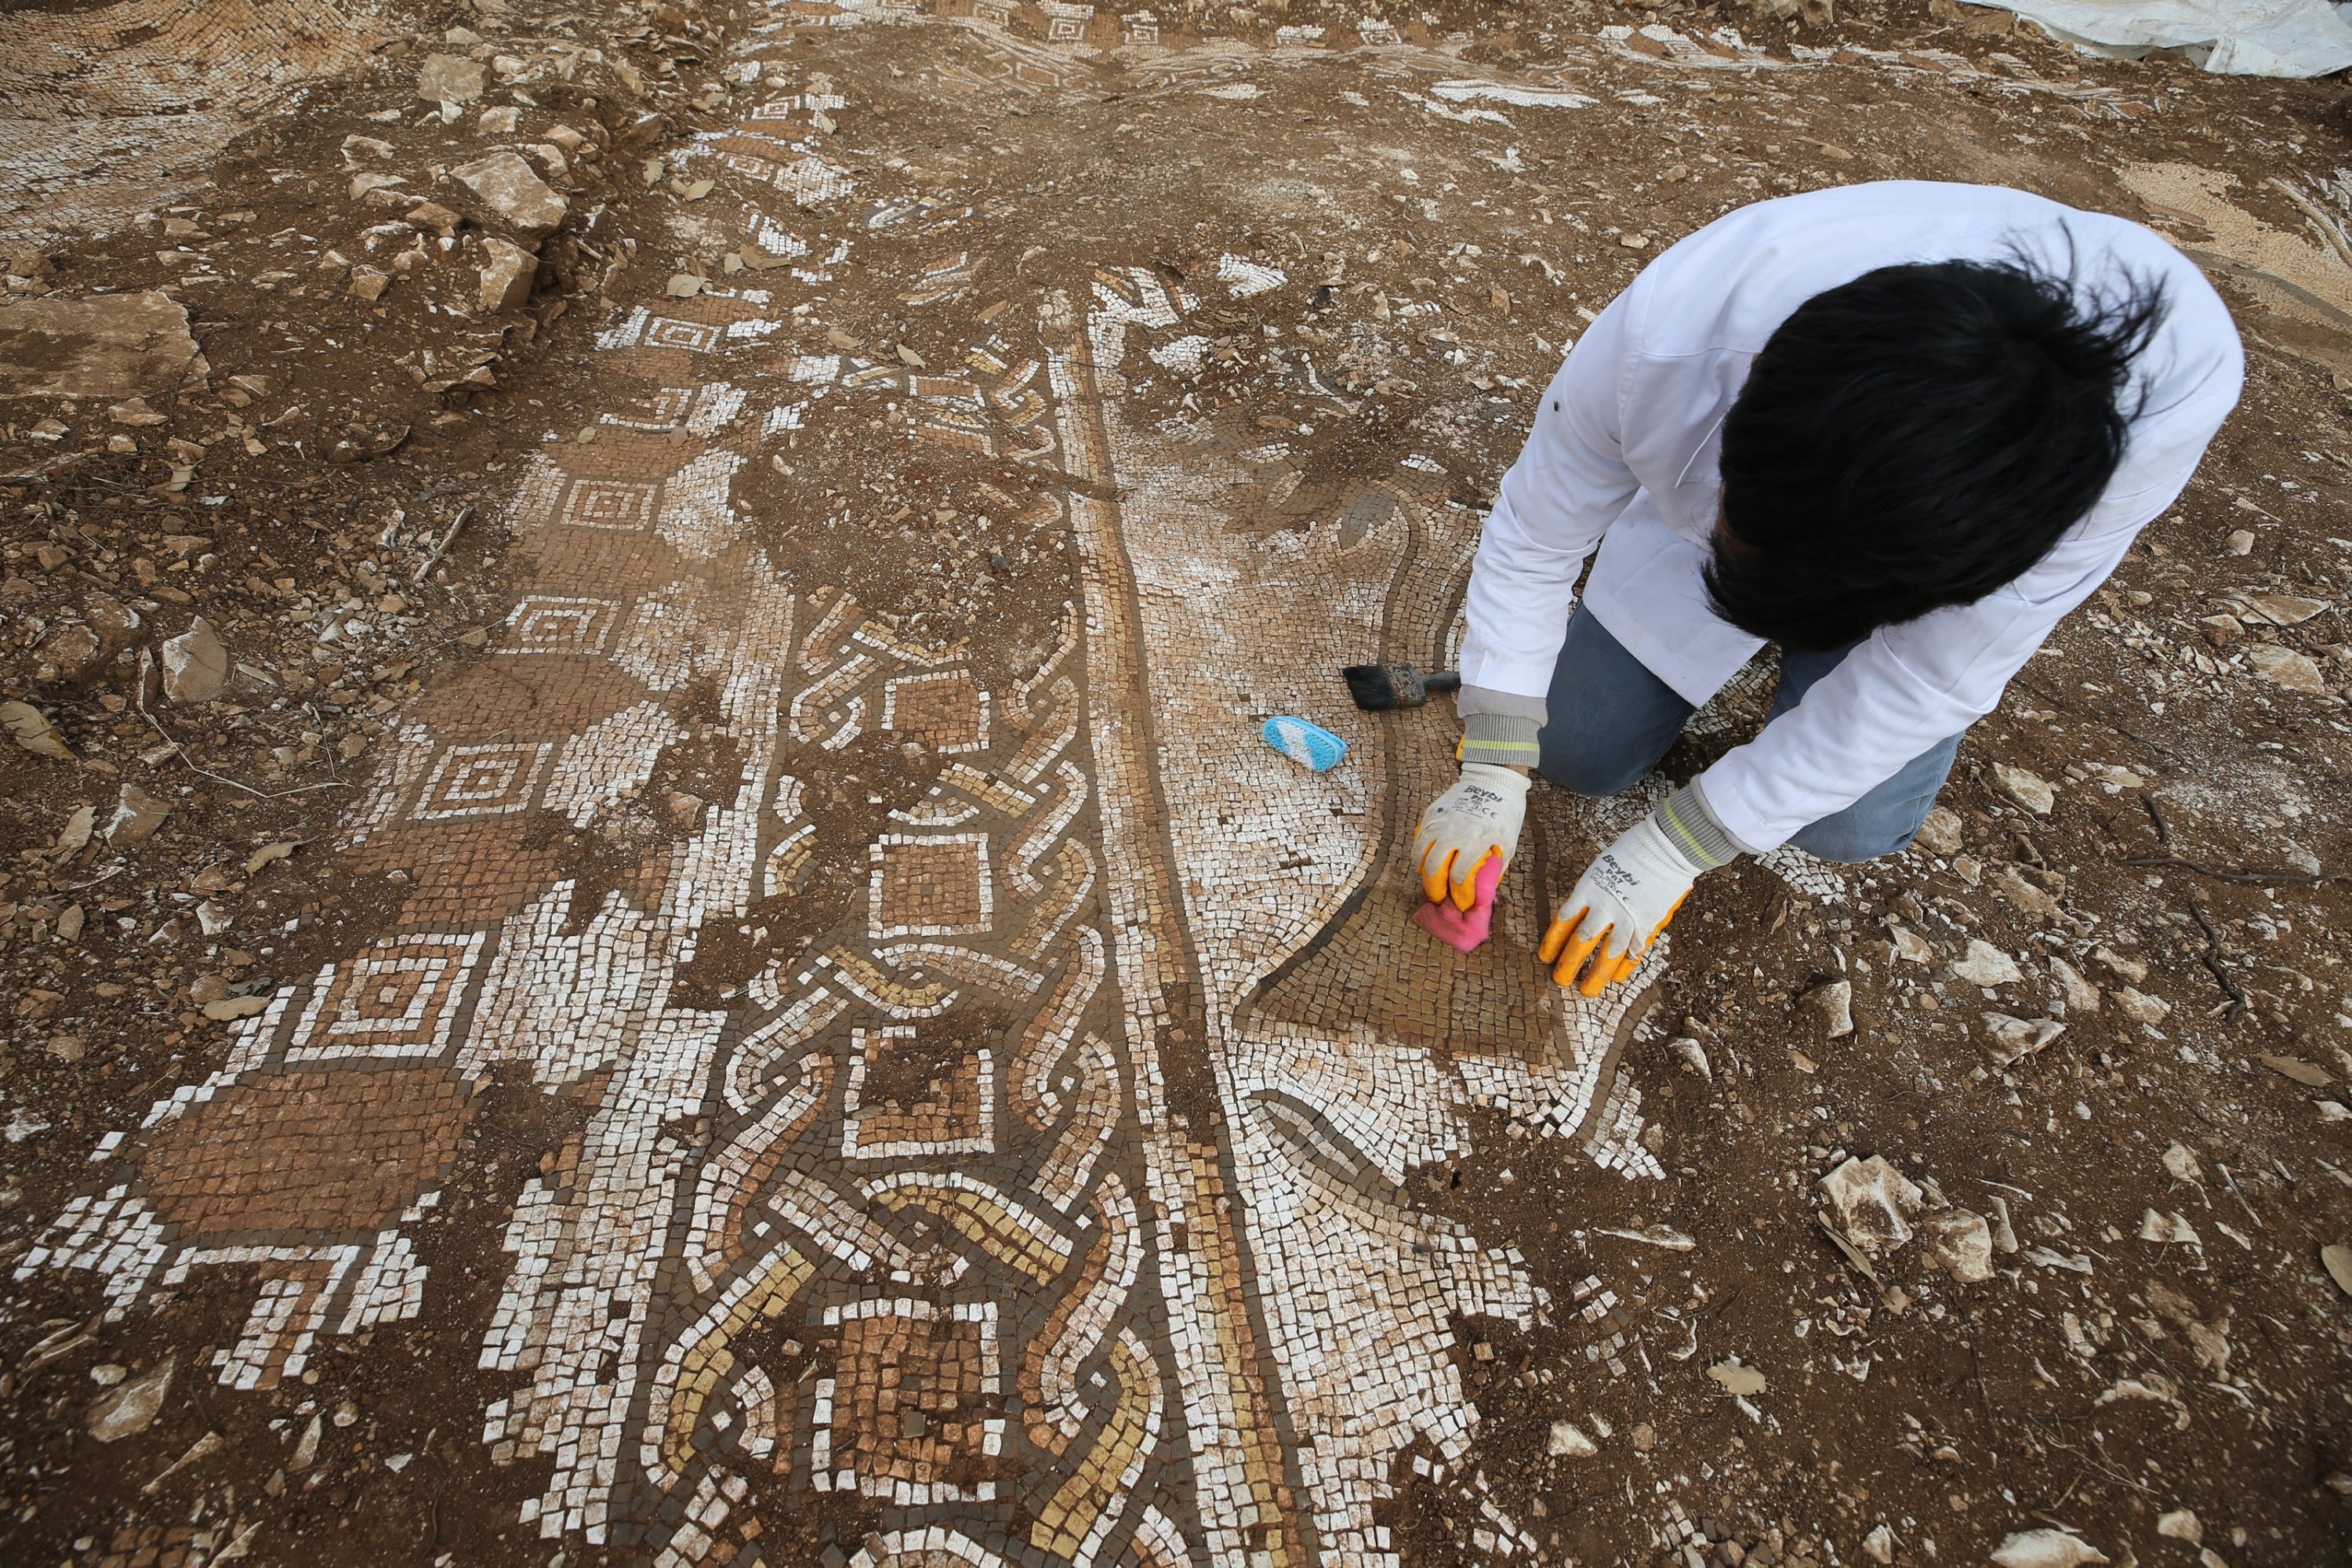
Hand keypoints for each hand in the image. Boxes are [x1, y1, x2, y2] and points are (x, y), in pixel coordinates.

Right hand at [1414, 763, 1528, 911]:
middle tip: (1438, 897)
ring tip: (1428, 880)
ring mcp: (1438, 822)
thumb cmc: (1504, 814)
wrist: (1493, 780)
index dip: (1458, 894)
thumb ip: (1496, 868)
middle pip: (1434, 869)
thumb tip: (1486, 890)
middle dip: (1435, 889)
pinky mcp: (1431, 814)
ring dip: (1422, 872)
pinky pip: (1418, 838)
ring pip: (1419, 854)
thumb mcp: (1508, 843)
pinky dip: (1419, 853)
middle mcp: (1453, 834)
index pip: (1458, 877)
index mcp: (1475, 843)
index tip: (1461, 901)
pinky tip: (1424, 860)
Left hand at [1539, 808, 1705, 995]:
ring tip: (1587, 991)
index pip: (1562, 922)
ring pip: (1607, 955)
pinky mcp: (1648, 926)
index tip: (1545, 958)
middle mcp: (1603, 907)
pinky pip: (1633, 953)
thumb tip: (1579, 913)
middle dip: (1568, 966)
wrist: (1666, 848)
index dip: (1552, 943)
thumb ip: (1589, 894)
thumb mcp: (1600, 868)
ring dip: (1595, 976)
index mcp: (1587, 890)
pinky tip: (1617, 978)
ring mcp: (1627, 918)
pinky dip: (1625, 967)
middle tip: (1561, 981)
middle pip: (1580, 942)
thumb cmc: (1631, 852)